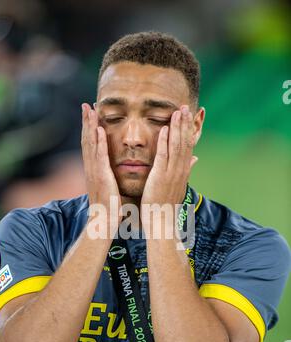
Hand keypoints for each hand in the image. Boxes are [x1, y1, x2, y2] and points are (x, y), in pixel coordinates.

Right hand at [81, 103, 120, 233]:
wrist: (104, 222)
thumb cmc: (109, 208)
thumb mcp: (110, 188)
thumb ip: (110, 178)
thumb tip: (114, 174)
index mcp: (95, 170)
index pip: (91, 146)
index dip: (90, 129)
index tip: (91, 114)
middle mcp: (92, 168)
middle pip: (87, 140)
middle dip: (87, 122)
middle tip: (86, 104)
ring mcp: (95, 172)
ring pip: (90, 144)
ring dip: (89, 126)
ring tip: (90, 109)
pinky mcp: (101, 176)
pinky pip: (99, 156)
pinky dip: (97, 142)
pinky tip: (98, 130)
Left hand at [141, 105, 197, 231]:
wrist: (162, 220)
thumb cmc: (166, 203)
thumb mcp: (178, 183)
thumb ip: (186, 169)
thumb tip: (195, 158)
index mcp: (183, 170)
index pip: (188, 145)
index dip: (189, 129)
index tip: (190, 114)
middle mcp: (180, 169)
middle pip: (184, 142)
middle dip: (185, 123)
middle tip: (184, 106)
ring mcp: (171, 173)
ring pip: (176, 146)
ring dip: (176, 128)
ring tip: (177, 112)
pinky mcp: (160, 177)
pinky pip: (163, 156)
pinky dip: (164, 142)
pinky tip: (163, 129)